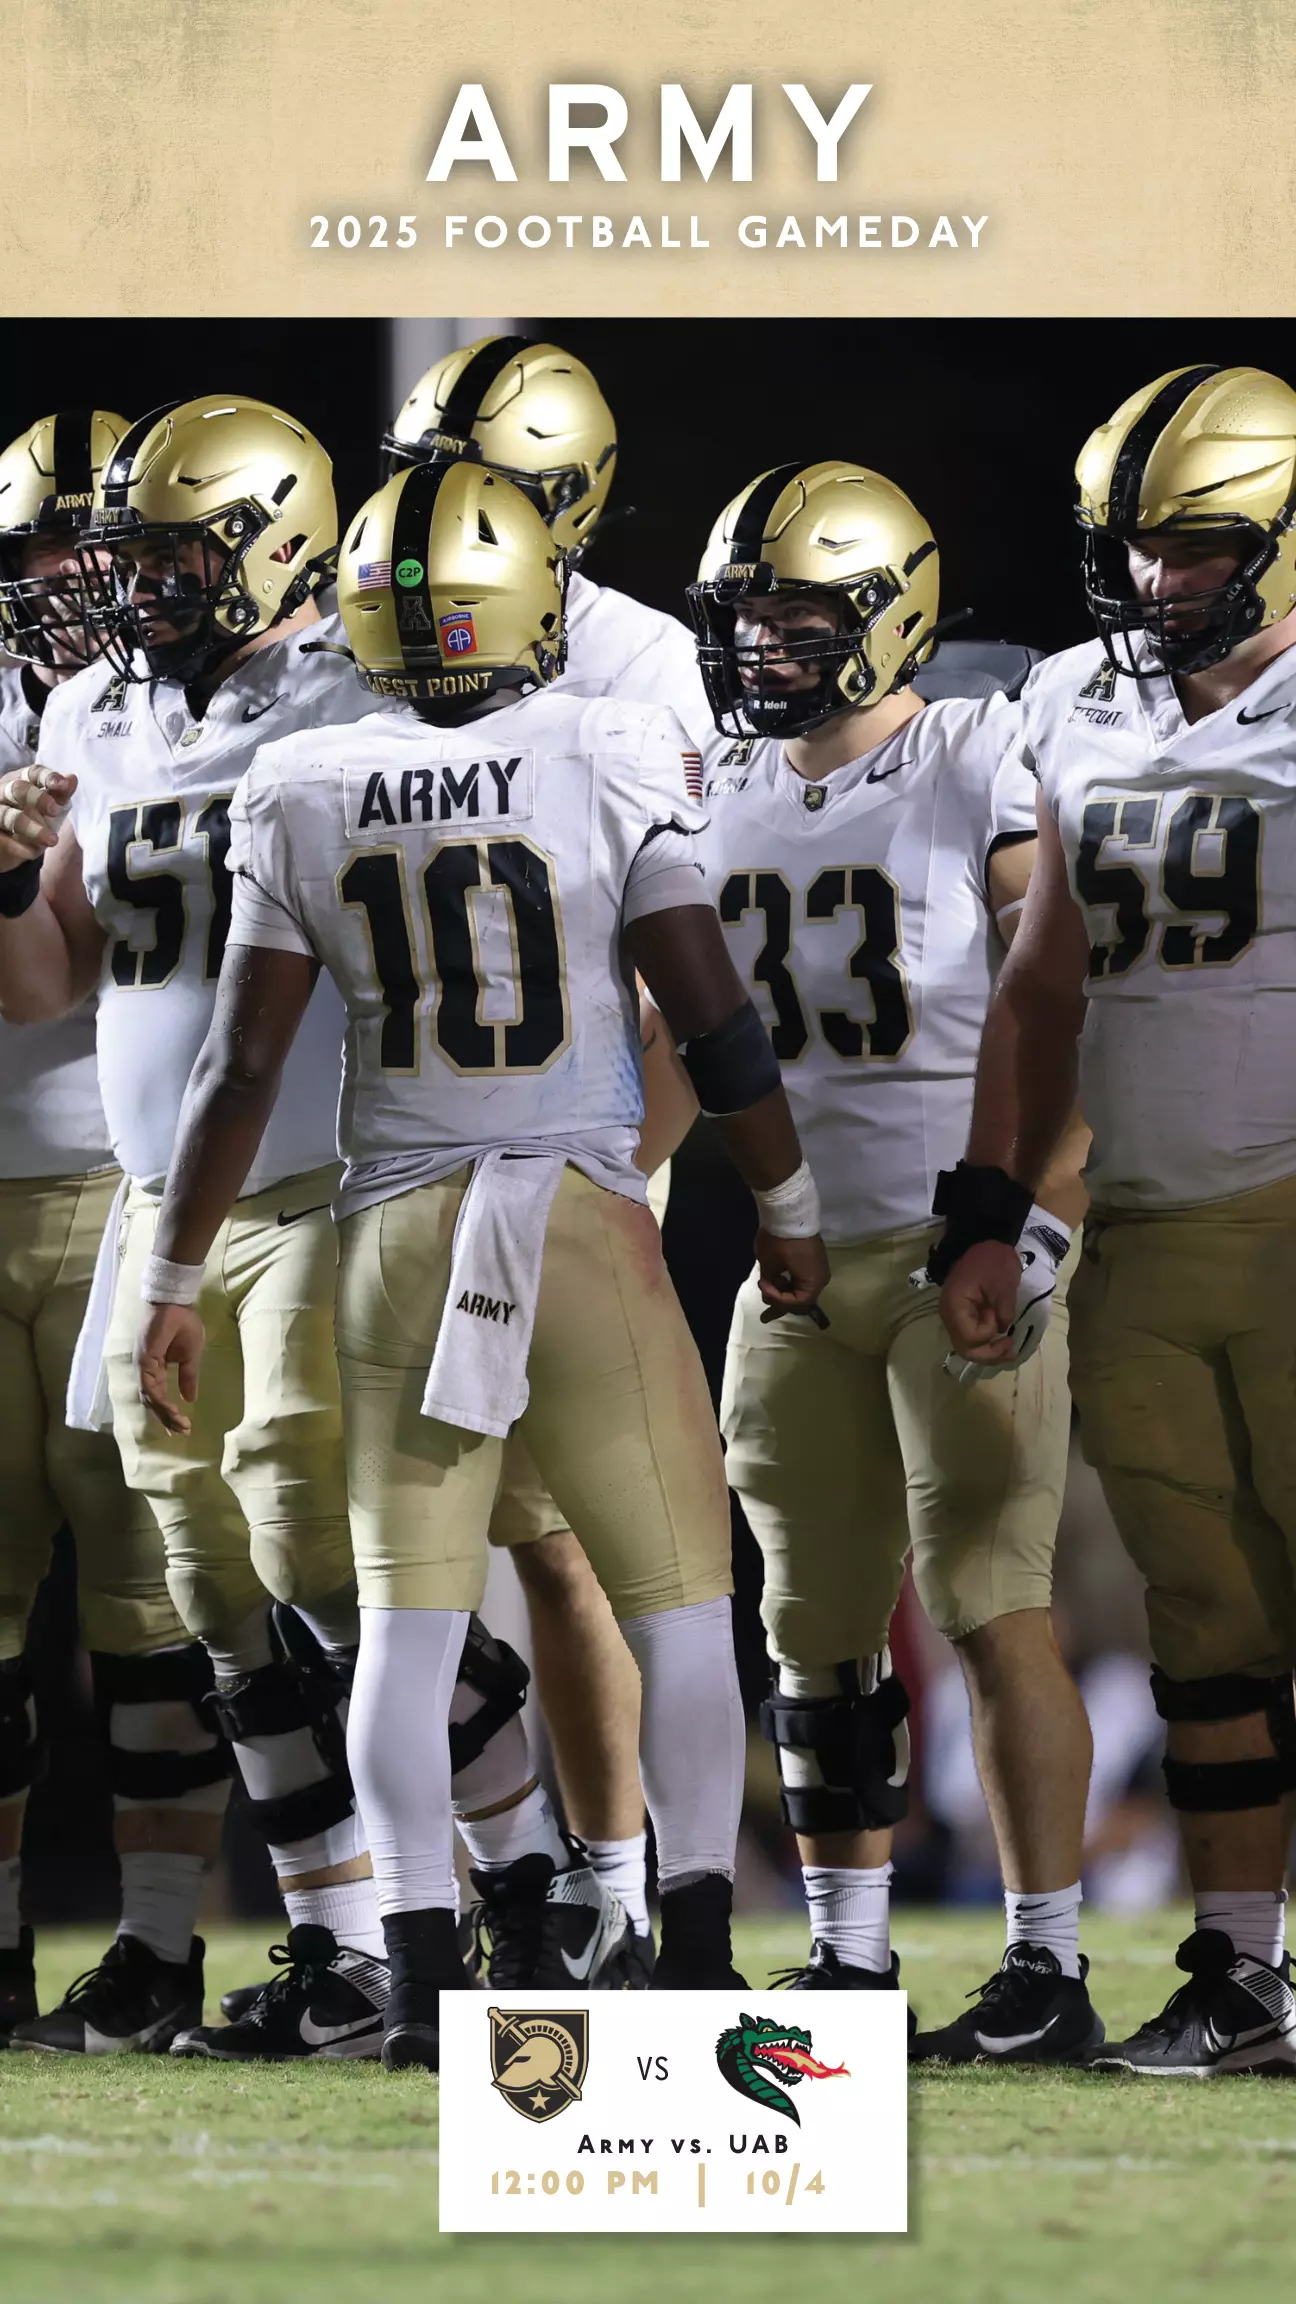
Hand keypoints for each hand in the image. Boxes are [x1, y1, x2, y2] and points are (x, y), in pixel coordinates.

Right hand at [0, 768, 76, 871]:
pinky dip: (20, 847)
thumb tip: (72, 778)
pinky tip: (33, 853)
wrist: (9, 846)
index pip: (32, 773)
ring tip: (52, 840)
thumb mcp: (48, 806)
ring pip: (9, 816)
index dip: (48, 777)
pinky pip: (4, 840)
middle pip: (17, 788)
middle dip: (37, 798)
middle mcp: (3, 792)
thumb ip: (60, 794)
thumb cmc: (32, 818)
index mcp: (20, 780)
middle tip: (55, 811)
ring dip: (32, 828)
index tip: (63, 785)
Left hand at [135, 1303, 205, 1436]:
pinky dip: (160, 1401)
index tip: (184, 1427)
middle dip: (167, 1419)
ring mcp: (142, 1366)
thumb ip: (188, 1376)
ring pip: (150, 1398)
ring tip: (179, 1425)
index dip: (169, 1413)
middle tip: (181, 1433)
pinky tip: (173, 1410)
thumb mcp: (190, 1355)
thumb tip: (190, 1398)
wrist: (176, 1302)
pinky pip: (149, 1386)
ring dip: (164, 1414)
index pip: (159, 1396)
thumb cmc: (183, 1323)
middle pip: (152, 1401)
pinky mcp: (144, 1360)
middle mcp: (145, 1370)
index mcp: (154, 1368)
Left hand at [756, 1228, 830, 1322]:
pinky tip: (776, 1281)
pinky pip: (802, 1278)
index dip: (776, 1299)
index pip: (795, 1303)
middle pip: (800, 1300)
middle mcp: (820, 1279)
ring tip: (766, 1292)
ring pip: (800, 1289)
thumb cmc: (779, 1241)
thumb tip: (769, 1287)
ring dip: (783, 1292)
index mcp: (813, 1283)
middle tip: (764, 1317)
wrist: (790, 1212)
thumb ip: (770, 1284)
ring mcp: (819, 1269)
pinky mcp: (814, 1260)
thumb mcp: (770, 1265)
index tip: (762, 1285)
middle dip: (780, 1305)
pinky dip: (789, 1282)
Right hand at [937, 1240, 1022, 1367]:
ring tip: (1008, 1350)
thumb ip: (1004, 1310)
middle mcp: (949, 1316)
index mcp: (956, 1306)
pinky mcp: (962, 1315)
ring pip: (967, 1346)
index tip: (999, 1315)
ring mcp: (954, 1316)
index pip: (970, 1337)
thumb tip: (1002, 1329)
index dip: (988, 1334)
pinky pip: (970, 1336)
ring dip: (988, 1352)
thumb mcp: (1004, 1284)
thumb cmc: (993, 1260)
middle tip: (1011, 1350)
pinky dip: (985, 1342)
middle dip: (989, 1354)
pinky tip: (1000, 1340)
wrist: (983, 1241)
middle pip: (966, 1349)